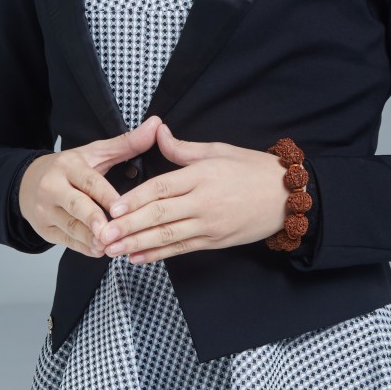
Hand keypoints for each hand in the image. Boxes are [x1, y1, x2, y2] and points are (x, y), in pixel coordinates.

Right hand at [17, 115, 163, 256]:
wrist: (26, 183)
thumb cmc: (68, 169)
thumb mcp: (94, 153)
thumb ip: (126, 143)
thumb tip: (156, 124)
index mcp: (67, 166)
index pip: (89, 181)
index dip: (106, 195)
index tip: (122, 207)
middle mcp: (52, 187)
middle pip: (75, 205)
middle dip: (94, 220)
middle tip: (112, 233)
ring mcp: (45, 210)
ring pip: (70, 227)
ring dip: (91, 239)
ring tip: (112, 246)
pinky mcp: (43, 229)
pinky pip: (66, 241)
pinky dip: (84, 247)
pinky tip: (99, 250)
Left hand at [94, 120, 290, 262]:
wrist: (288, 197)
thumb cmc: (253, 169)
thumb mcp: (218, 150)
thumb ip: (183, 148)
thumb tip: (157, 132)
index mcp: (202, 175)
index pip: (161, 188)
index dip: (134, 199)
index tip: (111, 207)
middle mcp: (203, 202)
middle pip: (159, 215)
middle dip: (127, 227)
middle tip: (102, 235)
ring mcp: (209, 225)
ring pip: (167, 236)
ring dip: (137, 244)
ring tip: (112, 250)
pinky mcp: (215, 242)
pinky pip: (181, 249)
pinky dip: (158, 254)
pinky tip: (137, 257)